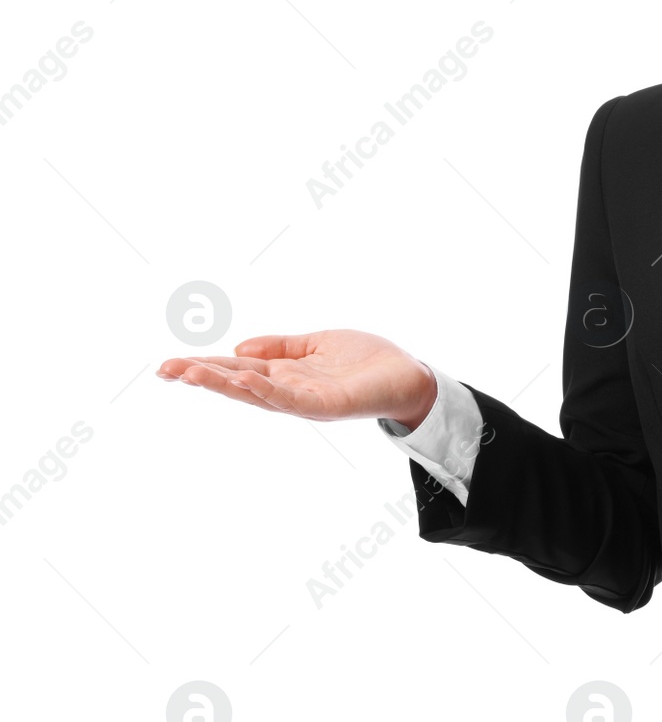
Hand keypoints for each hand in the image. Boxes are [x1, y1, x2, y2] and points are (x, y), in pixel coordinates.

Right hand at [156, 329, 437, 426]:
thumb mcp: (316, 345)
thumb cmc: (366, 361)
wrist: (408, 375)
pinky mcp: (327, 404)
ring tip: (192, 372)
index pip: (237, 370)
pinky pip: (291, 399)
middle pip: (237, 383)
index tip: (170, 364)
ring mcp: (305, 400)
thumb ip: (280, 348)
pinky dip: (267, 391)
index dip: (205, 366)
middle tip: (165, 369)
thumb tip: (238, 349)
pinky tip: (244, 379)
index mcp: (284, 374)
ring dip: (224, 383)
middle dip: (202, 376)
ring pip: (257, 394)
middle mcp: (288, 390)